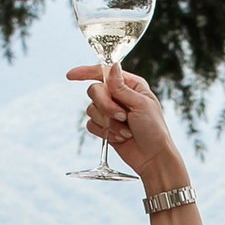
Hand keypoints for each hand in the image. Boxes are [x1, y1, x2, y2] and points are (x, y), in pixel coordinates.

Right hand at [68, 63, 187, 188]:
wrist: (153, 157)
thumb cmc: (154, 129)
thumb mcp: (141, 104)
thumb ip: (122, 88)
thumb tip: (112, 66)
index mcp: (130, 85)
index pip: (103, 72)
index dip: (85, 72)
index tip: (71, 76)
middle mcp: (118, 96)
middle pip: (95, 91)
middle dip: (106, 106)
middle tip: (122, 116)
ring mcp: (110, 112)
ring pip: (91, 109)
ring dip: (109, 123)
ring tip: (126, 131)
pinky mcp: (104, 127)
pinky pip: (91, 125)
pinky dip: (105, 132)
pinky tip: (120, 138)